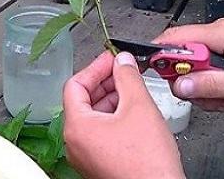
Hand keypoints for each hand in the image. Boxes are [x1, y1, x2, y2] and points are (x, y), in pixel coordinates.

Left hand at [63, 51, 184, 178]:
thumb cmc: (147, 164)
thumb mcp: (139, 107)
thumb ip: (128, 77)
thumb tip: (122, 61)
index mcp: (77, 127)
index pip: (75, 85)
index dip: (95, 68)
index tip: (111, 59)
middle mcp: (75, 142)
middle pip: (82, 100)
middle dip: (104, 82)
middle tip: (123, 70)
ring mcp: (86, 155)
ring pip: (93, 116)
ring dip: (111, 98)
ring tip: (132, 88)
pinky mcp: (98, 163)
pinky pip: (100, 132)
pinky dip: (114, 117)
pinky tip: (133, 112)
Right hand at [154, 18, 223, 111]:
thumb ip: (209, 86)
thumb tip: (179, 86)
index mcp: (221, 34)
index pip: (175, 38)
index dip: (162, 57)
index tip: (160, 76)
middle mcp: (219, 33)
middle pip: (183, 56)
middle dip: (190, 81)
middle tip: (207, 97)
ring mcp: (223, 41)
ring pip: (195, 66)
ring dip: (205, 87)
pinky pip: (208, 68)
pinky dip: (215, 84)